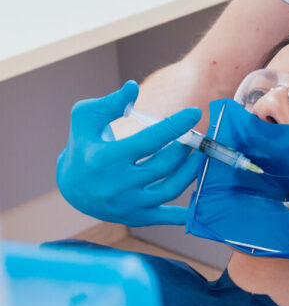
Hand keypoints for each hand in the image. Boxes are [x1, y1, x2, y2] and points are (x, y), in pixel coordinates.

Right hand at [56, 81, 202, 226]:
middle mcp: (115, 185)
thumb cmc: (82, 145)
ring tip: (198, 156)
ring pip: (169, 190)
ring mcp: (125, 204)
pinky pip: (164, 217)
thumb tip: (132, 87)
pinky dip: (184, 212)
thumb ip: (110, 102)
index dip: (175, 126)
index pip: (149, 140)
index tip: (195, 113)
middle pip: (163, 166)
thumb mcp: (85, 118)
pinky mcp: (133, 218)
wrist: (71, 186)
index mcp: (104, 158)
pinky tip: (199, 198)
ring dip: (190, 172)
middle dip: (184, 149)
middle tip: (194, 137)